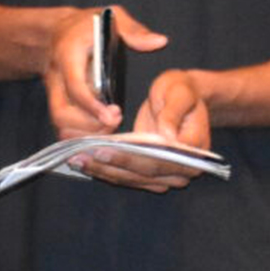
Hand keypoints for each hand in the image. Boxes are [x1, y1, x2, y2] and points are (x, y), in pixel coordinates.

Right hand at [43, 4, 168, 136]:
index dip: (92, 106)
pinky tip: (101, 131)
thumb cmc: (86, 25)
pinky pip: (63, 127)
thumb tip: (159, 42)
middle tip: (115, 122)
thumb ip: (133, 30)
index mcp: (68, 56)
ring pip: (60, 124)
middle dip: (88, 125)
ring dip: (84, 133)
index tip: (114, 115)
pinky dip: (80, 135)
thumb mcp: (110, 16)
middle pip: (61, 114)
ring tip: (110, 127)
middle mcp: (57, 78)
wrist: (56, 32)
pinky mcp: (58, 103)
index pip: (75, 87)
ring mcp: (55, 93)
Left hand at [68, 68, 216, 190]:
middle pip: (143, 174)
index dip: (129, 158)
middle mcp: (183, 169)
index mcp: (194, 149)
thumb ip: (172, 112)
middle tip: (79, 157)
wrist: (186, 99)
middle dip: (109, 166)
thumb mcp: (179, 92)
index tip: (102, 150)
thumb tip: (167, 136)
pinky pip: (128, 177)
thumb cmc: (182, 91)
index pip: (159, 160)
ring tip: (75, 160)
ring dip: (103, 172)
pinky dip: (106, 171)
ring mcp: (168, 175)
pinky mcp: (153, 174)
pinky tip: (85, 163)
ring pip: (132, 179)